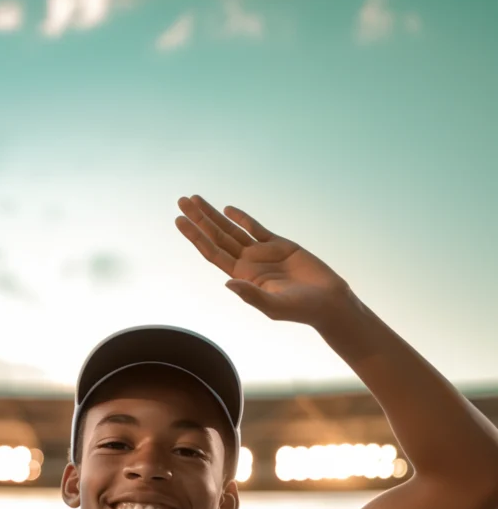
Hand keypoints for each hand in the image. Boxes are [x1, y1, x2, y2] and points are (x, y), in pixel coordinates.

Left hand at [175, 195, 351, 327]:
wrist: (328, 302)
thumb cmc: (301, 309)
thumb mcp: (274, 306)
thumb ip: (251, 295)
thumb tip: (228, 283)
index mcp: (243, 277)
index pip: (213, 253)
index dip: (196, 236)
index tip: (180, 221)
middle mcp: (248, 264)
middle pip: (217, 237)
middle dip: (199, 219)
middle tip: (181, 201)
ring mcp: (262, 253)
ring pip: (232, 229)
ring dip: (214, 215)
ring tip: (194, 200)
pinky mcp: (279, 245)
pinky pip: (255, 228)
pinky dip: (242, 218)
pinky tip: (228, 209)